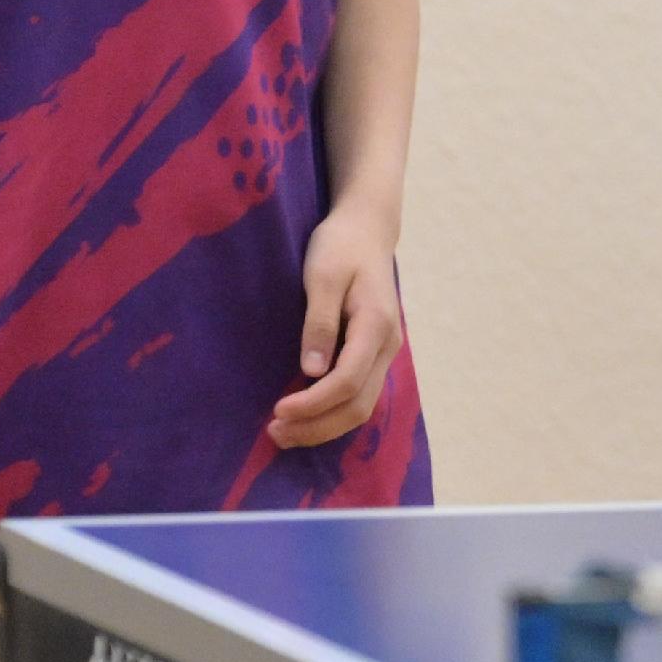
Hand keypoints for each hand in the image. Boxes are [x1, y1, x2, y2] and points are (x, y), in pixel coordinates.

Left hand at [271, 208, 405, 450]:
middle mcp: (387, 345)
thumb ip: (319, 322)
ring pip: (362, 405)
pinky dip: (332, 412)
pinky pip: (359, 394)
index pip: (347, 381)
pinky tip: (306, 417)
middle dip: (317, 426)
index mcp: (376, 325)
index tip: (278, 411)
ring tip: (285, 433)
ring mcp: (385, 351)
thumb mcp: (323, 276)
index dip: (313, 403)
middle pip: (358, 404)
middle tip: (274, 433)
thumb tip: (312, 370)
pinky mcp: (374, 353)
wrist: (367, 229)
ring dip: (324, 426)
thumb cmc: (341, 246)